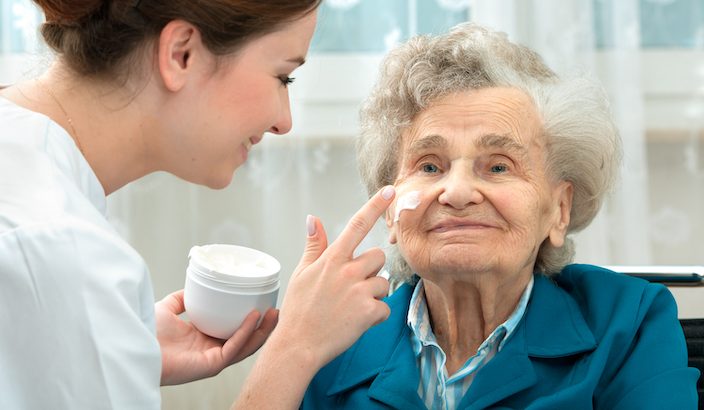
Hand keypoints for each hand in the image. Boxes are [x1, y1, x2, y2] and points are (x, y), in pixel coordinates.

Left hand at [155, 290, 277, 384]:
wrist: (136, 343)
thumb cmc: (146, 331)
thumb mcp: (167, 308)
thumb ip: (181, 299)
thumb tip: (193, 288)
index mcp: (203, 340)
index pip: (233, 332)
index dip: (249, 321)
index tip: (261, 305)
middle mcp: (211, 350)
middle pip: (245, 340)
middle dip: (263, 326)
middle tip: (275, 309)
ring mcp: (213, 359)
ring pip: (246, 346)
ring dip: (262, 330)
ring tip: (273, 314)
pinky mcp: (211, 364)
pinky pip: (233, 347)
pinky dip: (245, 332)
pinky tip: (254, 317)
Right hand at [272, 185, 395, 368]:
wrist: (298, 346)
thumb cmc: (299, 310)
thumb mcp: (301, 273)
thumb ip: (314, 245)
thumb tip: (313, 218)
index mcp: (331, 259)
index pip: (356, 225)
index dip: (375, 205)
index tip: (390, 190)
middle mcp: (347, 270)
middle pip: (378, 257)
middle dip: (371, 270)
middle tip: (351, 288)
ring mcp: (359, 291)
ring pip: (383, 283)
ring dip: (373, 295)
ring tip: (350, 307)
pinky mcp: (369, 312)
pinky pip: (385, 307)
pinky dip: (375, 316)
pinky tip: (356, 321)